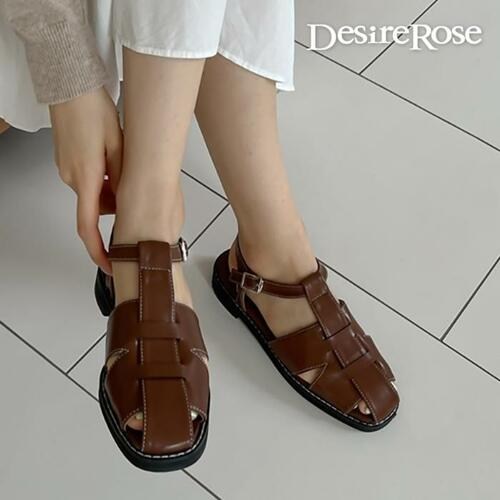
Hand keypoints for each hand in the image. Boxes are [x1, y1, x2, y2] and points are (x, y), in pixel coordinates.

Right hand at [50, 87, 121, 274]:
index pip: (88, 227)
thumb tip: (129, 198)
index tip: (108, 265)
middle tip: (135, 188)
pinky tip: (111, 159)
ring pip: (94, 193)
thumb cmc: (95, 111)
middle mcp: (72, 177)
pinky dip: (102, 178)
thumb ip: (123, 177)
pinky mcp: (66, 161)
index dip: (98, 251)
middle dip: (116, 205)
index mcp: (86, 177)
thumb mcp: (119, 146)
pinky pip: (88, 180)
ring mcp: (66, 169)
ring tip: (123, 165)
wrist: (72, 86)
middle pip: (97, 207)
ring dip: (110, 189)